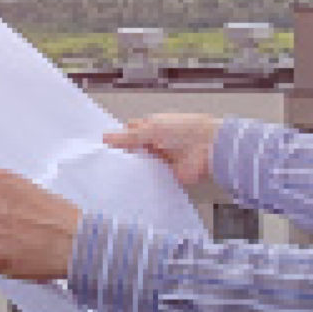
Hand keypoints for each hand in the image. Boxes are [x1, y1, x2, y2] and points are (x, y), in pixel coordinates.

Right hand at [103, 112, 222, 188]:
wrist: (208, 147)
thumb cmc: (183, 130)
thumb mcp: (150, 130)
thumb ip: (127, 137)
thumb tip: (106, 137)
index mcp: (153, 126)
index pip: (131, 132)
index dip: (119, 139)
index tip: (105, 148)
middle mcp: (157, 142)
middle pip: (135, 149)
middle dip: (124, 155)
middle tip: (108, 164)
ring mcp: (162, 158)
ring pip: (142, 164)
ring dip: (134, 168)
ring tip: (116, 176)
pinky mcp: (168, 174)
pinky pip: (153, 178)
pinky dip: (145, 180)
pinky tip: (133, 185)